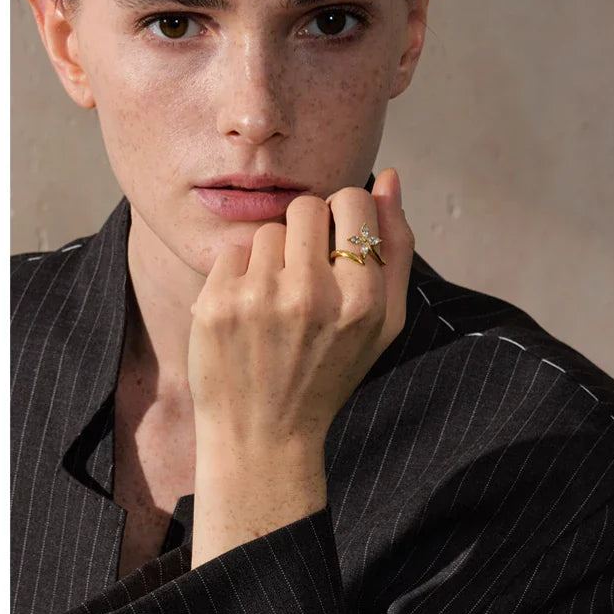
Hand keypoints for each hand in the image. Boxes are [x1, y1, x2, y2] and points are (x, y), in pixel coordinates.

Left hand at [187, 167, 413, 448]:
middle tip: (305, 275)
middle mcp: (312, 295)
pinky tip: (248, 311)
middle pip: (307, 205)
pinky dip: (240, 273)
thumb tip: (390, 176)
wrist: (263, 438)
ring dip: (273, 255)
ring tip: (276, 301)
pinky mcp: (217, 304)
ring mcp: (259, 299)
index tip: (337, 247)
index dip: (344, 216)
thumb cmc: (330, 373)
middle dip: (307, 231)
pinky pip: (234, 249)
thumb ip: (396, 246)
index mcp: (362, 300)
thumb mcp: (384, 321)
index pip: (352, 200)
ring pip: (269, 228)